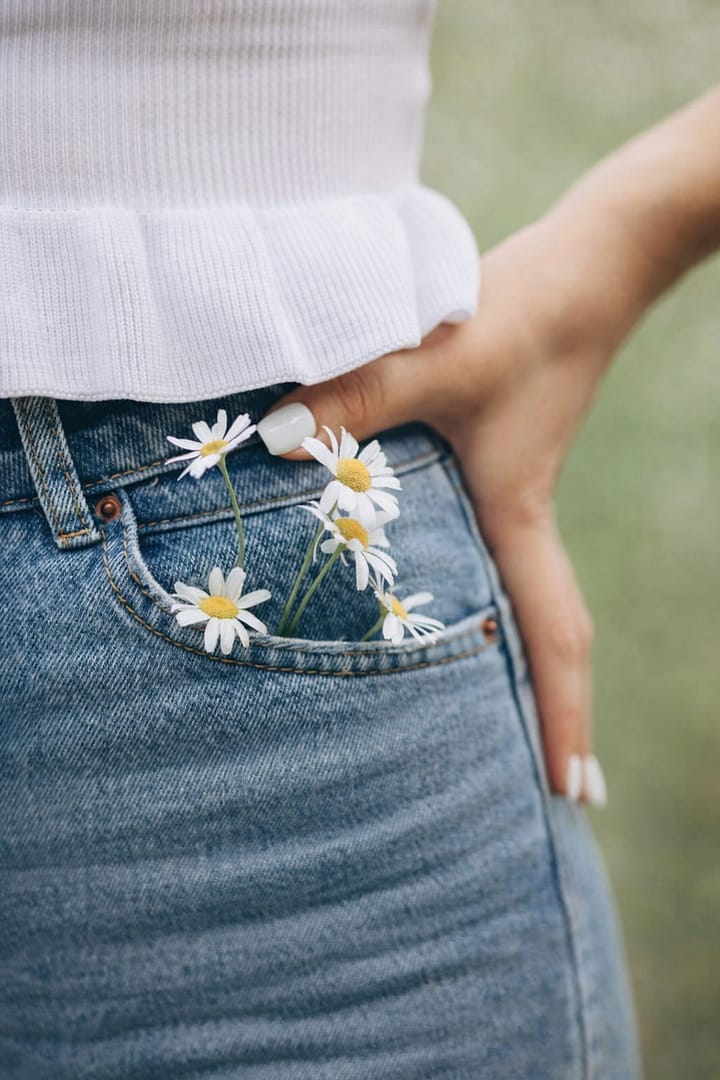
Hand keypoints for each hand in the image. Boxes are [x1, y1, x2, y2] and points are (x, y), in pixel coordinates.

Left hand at [256, 214, 635, 805]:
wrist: (584, 264)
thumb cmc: (522, 313)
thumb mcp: (435, 359)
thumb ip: (355, 397)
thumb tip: (273, 439)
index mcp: (517, 518)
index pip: (555, 640)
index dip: (566, 722)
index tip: (575, 798)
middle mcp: (518, 522)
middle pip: (539, 644)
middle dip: (547, 718)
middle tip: (543, 794)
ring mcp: (509, 497)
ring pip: (512, 603)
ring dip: (510, 667)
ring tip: (486, 732)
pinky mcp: (489, 463)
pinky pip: (482, 552)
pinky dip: (472, 597)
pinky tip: (436, 598)